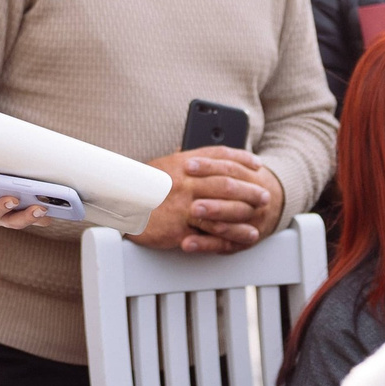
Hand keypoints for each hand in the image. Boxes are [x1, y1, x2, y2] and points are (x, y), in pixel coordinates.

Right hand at [131, 148, 279, 255]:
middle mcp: (186, 180)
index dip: (240, 158)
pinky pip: (212, 229)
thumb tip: (188, 151)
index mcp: (182, 163)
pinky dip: (233, 232)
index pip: (218, 156)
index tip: (256, 163)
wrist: (120, 207)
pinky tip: (246, 234)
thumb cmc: (139, 187)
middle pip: (227, 181)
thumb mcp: (160, 167)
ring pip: (224, 204)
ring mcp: (184, 202)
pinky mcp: (181, 224)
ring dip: (246, 209)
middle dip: (249, 187)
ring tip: (261, 212)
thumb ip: (178, 160)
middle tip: (264, 193)